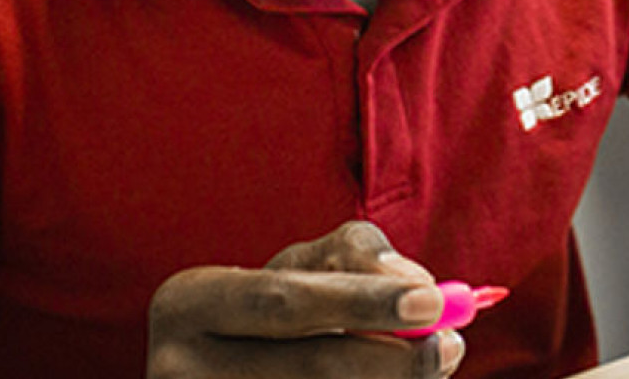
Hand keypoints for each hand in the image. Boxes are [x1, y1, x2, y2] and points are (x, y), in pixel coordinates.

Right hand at [147, 221, 463, 377]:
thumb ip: (355, 260)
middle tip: (449, 346)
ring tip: (430, 367)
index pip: (283, 302)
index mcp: (186, 304)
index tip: (429, 302)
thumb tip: (416, 287)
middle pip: (307, 368)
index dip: (359, 302)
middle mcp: (179, 367)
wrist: (228, 376)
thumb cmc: (274, 319)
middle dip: (390, 359)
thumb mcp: (298, 272)